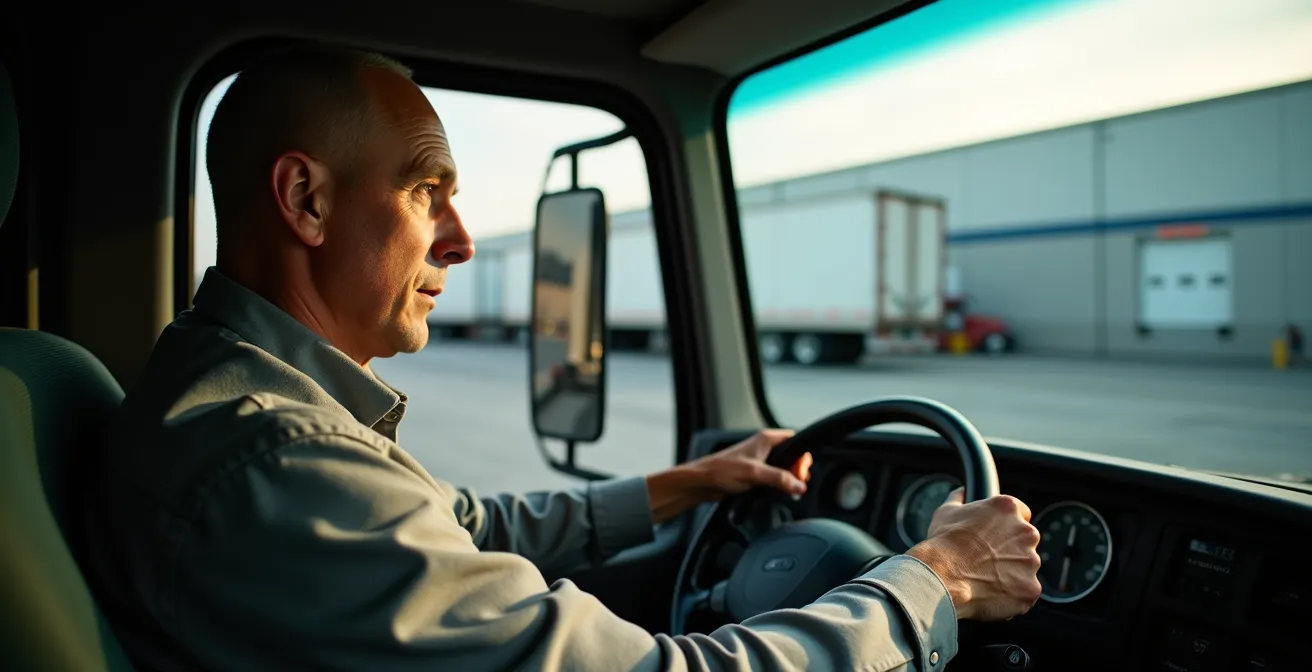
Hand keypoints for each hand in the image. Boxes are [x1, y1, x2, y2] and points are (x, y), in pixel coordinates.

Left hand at [646, 429, 811, 523]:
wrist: (703, 482)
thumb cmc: (722, 470)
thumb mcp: (755, 474)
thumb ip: (780, 479)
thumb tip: (799, 486)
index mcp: (767, 439)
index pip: (796, 441)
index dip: (802, 458)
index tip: (801, 473)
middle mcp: (765, 447)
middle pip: (793, 457)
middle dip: (797, 471)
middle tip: (795, 484)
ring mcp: (761, 460)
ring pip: (785, 468)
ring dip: (788, 479)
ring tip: (787, 490)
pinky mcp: (756, 473)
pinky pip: (775, 477)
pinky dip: (779, 485)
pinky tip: (777, 493)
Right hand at [906, 488, 1042, 620]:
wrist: (942, 576)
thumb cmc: (943, 543)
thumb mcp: (946, 512)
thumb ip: (959, 500)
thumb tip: (961, 492)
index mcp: (1008, 509)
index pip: (1022, 513)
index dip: (1006, 526)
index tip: (995, 536)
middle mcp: (1026, 532)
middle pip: (1025, 541)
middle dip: (1011, 549)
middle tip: (986, 559)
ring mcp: (1031, 562)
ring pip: (1025, 567)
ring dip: (1011, 572)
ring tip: (984, 579)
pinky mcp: (1031, 588)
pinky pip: (1024, 591)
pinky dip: (1011, 594)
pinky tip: (990, 594)